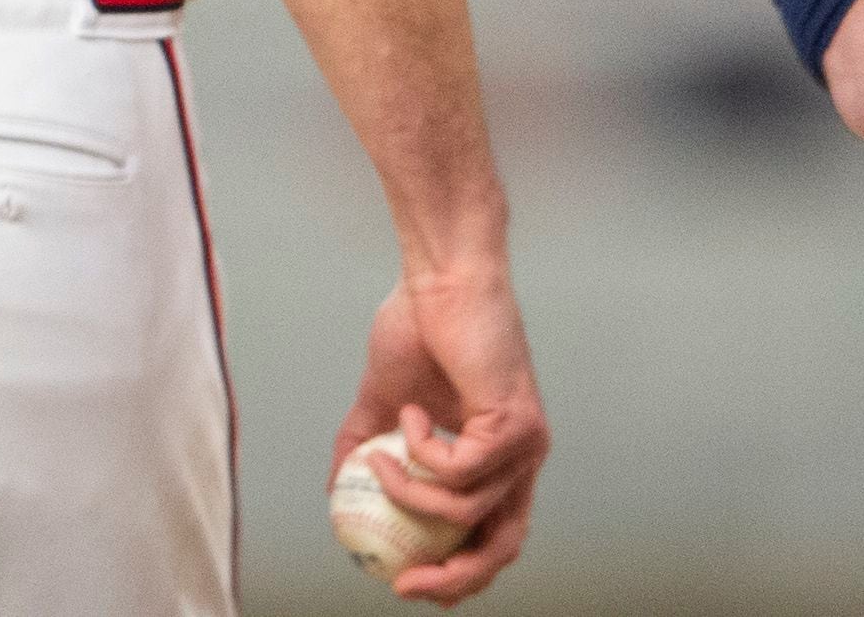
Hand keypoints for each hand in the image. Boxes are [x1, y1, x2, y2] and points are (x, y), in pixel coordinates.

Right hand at [331, 266, 548, 603]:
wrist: (439, 279)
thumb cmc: (420, 328)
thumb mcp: (383, 403)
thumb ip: (365, 448)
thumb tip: (337, 495)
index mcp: (499, 457)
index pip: (495, 536)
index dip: (460, 573)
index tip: (408, 583)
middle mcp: (523, 456)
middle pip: (502, 546)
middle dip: (453, 577)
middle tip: (402, 582)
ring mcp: (526, 442)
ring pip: (465, 511)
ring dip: (408, 495)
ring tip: (379, 460)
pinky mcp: (516, 425)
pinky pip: (457, 471)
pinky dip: (419, 453)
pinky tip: (410, 414)